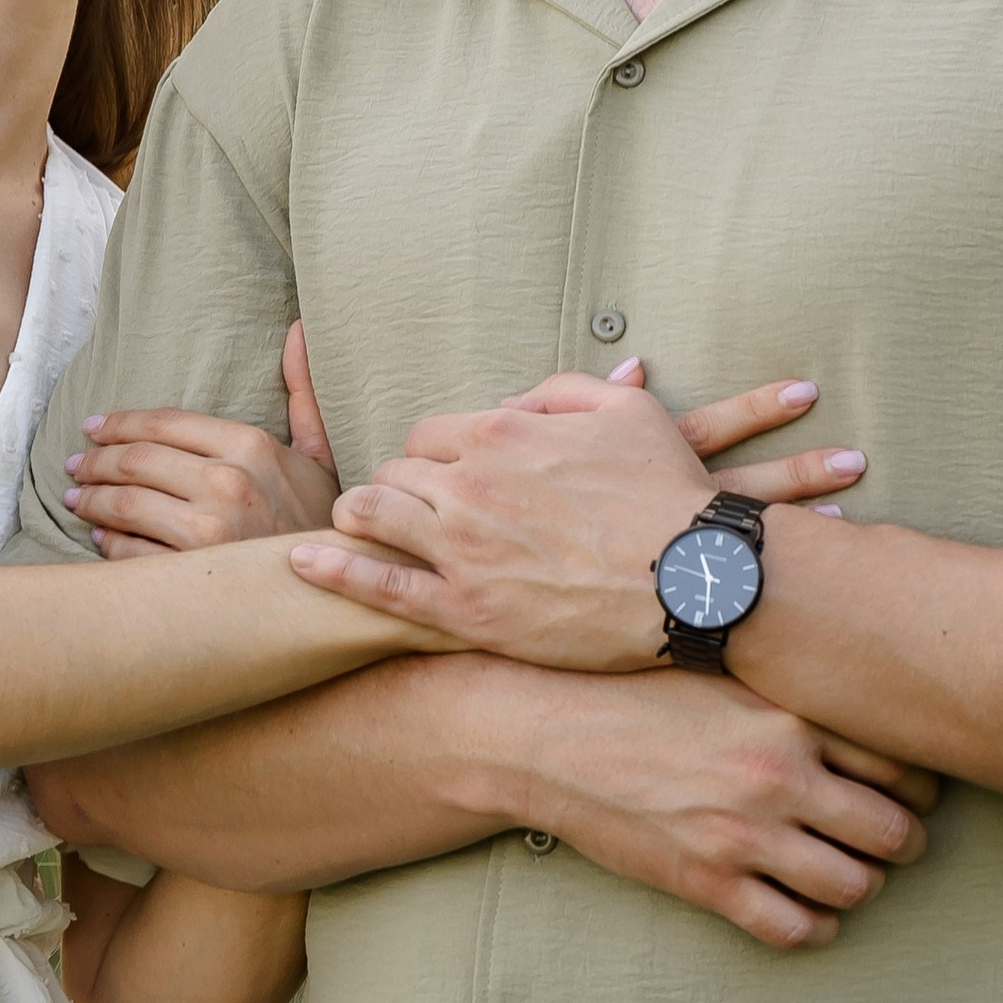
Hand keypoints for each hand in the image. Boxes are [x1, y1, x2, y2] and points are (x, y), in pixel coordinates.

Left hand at [65, 321, 340, 554]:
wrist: (340, 589)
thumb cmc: (323, 521)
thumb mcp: (320, 453)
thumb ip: (302, 393)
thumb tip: (299, 330)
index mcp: (250, 446)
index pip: (164, 423)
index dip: (120, 423)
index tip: (94, 427)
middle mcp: (226, 484)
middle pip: (135, 461)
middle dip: (95, 461)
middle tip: (75, 465)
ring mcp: (207, 532)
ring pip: (124, 505)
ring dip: (90, 500)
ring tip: (77, 498)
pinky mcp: (192, 576)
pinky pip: (131, 554)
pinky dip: (108, 544)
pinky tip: (101, 538)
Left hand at [290, 363, 864, 668]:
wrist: (700, 579)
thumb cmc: (670, 494)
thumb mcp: (629, 413)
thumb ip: (565, 391)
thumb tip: (520, 401)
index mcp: (504, 432)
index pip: (430, 434)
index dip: (433, 455)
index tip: (443, 476)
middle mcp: (472, 486)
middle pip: (396, 474)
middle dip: (397, 488)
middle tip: (406, 509)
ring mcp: (464, 551)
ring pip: (374, 518)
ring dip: (360, 518)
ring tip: (356, 528)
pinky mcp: (467, 611)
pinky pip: (380, 588)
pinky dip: (334, 570)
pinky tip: (302, 560)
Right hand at [500, 661, 937, 950]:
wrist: (541, 731)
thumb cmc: (634, 683)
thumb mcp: (720, 657)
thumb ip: (791, 654)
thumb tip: (852, 593)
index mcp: (791, 714)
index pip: (905, 762)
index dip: (921, 783)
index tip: (907, 786)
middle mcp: (779, 776)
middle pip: (896, 831)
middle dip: (901, 840)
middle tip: (889, 837)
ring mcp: (744, 834)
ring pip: (855, 887)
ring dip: (861, 885)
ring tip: (848, 872)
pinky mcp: (706, 880)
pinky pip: (793, 929)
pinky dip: (813, 928)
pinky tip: (805, 911)